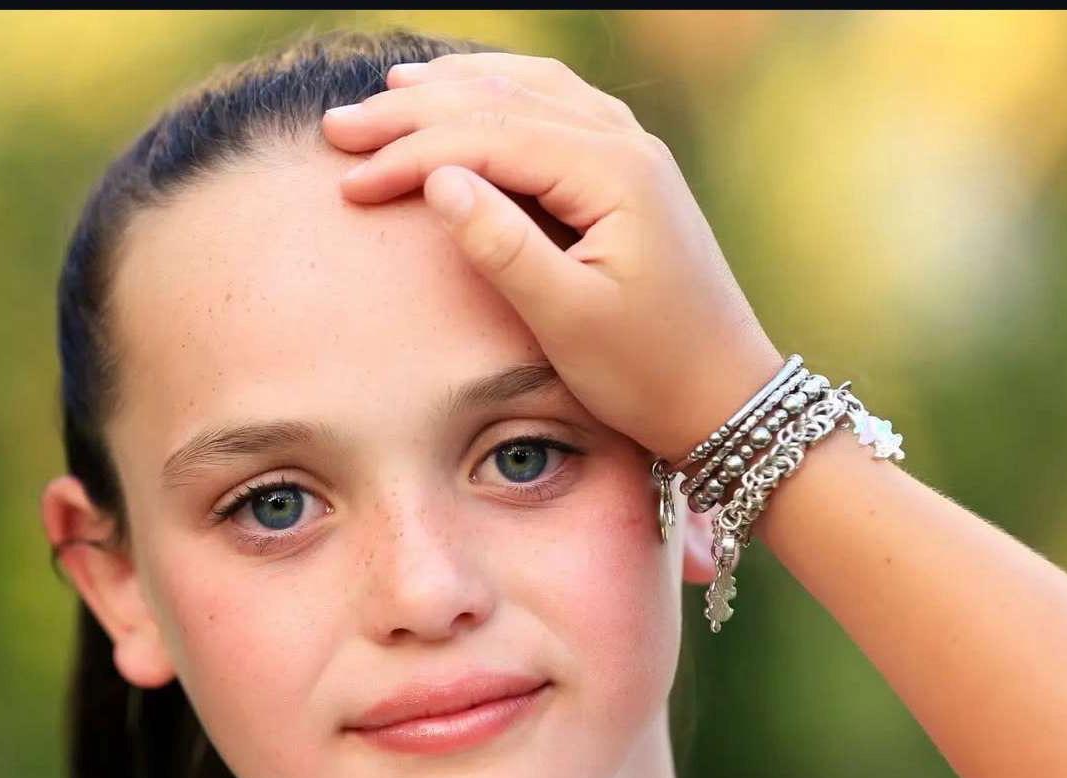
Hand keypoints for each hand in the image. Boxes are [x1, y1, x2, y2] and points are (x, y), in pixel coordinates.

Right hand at [322, 52, 783, 461]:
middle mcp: (627, 146)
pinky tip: (477, 100)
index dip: (412, 154)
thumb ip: (504, 247)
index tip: (349, 180)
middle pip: (504, 100)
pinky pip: (560, 109)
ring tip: (393, 91)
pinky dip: (505, 98)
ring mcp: (634, 155)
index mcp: (613, 175)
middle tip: (341, 124)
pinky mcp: (633, 177)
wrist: (725, 397)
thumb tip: (440, 180)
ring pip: (532, 92)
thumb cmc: (649, 372)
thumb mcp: (569, 322)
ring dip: (458, 90)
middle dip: (416, 110)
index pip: (490, 139)